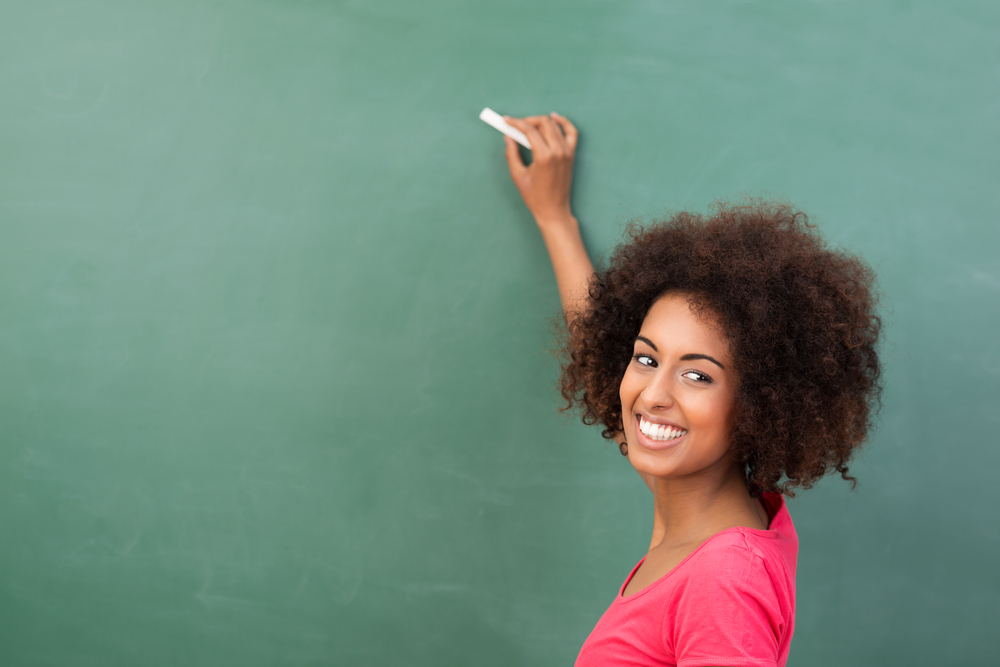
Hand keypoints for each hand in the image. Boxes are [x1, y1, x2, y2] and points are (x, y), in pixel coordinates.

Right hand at [503, 113, 578, 227]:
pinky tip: (554, 118)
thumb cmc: (535, 197)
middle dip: (527, 121)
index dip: (516, 123)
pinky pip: (571, 132)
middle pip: (543, 123)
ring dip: (540, 122)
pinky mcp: (572, 154)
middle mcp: (558, 151)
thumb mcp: (518, 176)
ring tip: (528, 126)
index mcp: (544, 156)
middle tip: (515, 125)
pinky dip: (563, 122)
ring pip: (554, 125)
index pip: (530, 130)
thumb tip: (508, 137)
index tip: (506, 121)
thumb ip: (511, 154)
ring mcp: (567, 152)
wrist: (554, 210)